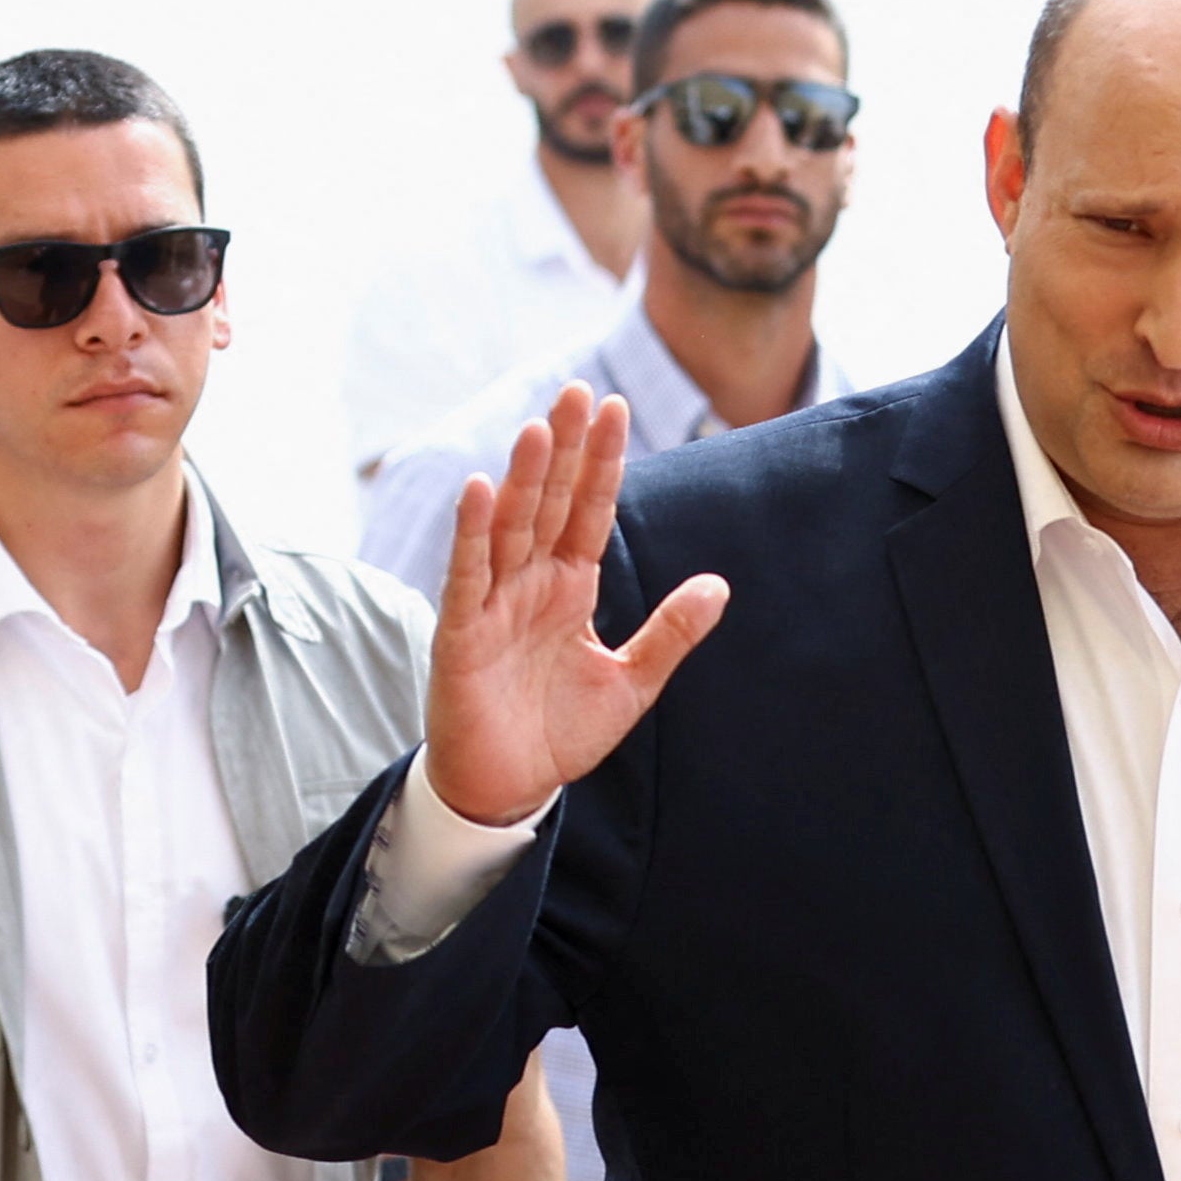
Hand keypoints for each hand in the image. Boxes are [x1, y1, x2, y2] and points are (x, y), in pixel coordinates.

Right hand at [425, 386, 729, 829]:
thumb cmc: (558, 732)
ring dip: (524, 478)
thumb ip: (669, 633)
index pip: (589, 511)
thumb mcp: (631, 681)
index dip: (603, 462)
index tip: (617, 407)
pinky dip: (472, 535)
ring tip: (540, 426)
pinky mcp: (461, 636)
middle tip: (578, 389)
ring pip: (510, 528)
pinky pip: (467, 577)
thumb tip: (719, 586)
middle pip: (550, 503)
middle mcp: (529, 584)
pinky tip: (480, 490)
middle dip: (565, 448)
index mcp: (569, 587)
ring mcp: (493, 605)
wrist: (507, 790)